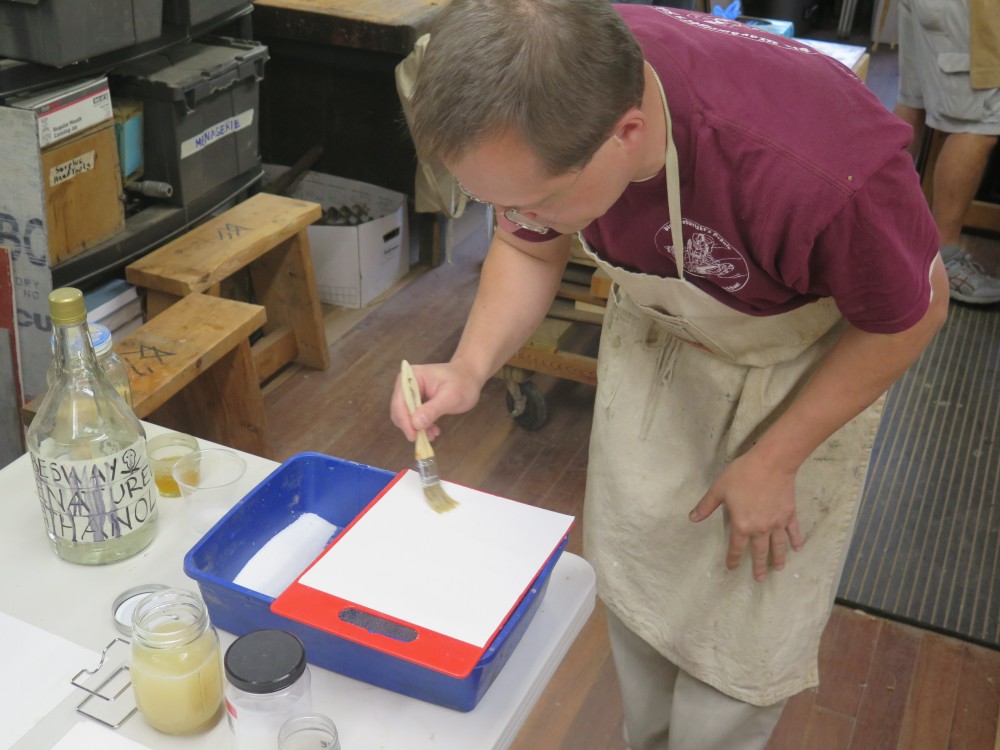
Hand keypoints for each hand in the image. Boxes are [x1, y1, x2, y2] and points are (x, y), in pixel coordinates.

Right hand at [390, 361, 483, 440]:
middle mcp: (406, 382)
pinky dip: (420, 425)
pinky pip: (412, 416)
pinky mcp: (415, 399)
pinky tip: (433, 430)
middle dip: (410, 425)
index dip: (405, 420)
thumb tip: (416, 423)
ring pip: (404, 415)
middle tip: (424, 438)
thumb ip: (433, 409)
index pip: (400, 401)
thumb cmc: (463, 383)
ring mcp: (410, 391)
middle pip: (399, 409)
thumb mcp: (451, 397)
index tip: (413, 436)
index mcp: (412, 376)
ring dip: (416, 428)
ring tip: (432, 434)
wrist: (470, 377)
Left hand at [688, 450, 804, 581]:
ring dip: (778, 558)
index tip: (732, 568)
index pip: (737, 547)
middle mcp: (760, 529)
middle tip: (759, 579)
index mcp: (742, 525)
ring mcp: (777, 523)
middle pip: (760, 552)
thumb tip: (692, 518)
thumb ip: (706, 506)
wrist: (771, 464)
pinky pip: (793, 531)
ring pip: (778, 546)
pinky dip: (795, 540)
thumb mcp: (719, 489)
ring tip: (779, 569)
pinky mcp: (789, 514)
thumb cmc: (742, 475)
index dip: (734, 559)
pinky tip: (797, 548)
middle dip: (759, 566)